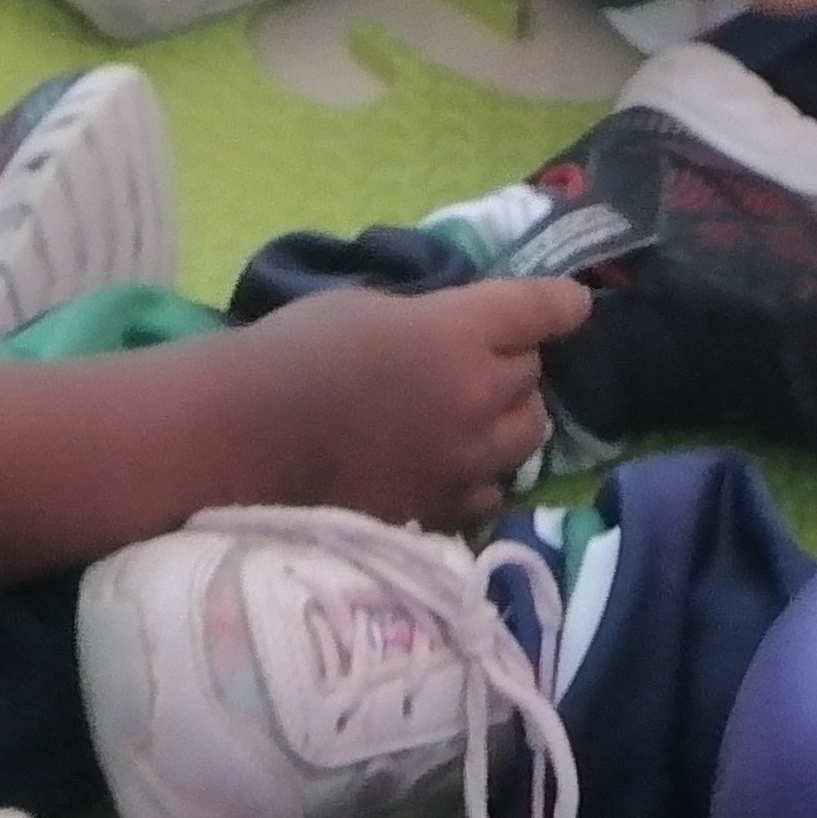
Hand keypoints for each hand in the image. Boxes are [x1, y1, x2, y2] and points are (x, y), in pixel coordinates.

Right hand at [225, 278, 592, 530]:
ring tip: (469, 420)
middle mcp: (478, 397)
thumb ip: (431, 321)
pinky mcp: (443, 513)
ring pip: (525, 439)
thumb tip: (457, 334)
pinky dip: (478, 475)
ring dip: (505, 423)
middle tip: (477, 365)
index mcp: (461, 332)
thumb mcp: (371, 307)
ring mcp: (465, 462)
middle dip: (514, 368)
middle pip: (534, 379)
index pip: (544, 309)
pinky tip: (446, 467)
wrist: (246, 439)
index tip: (569, 305)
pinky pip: (491, 492)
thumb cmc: (296, 354)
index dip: (561, 304)